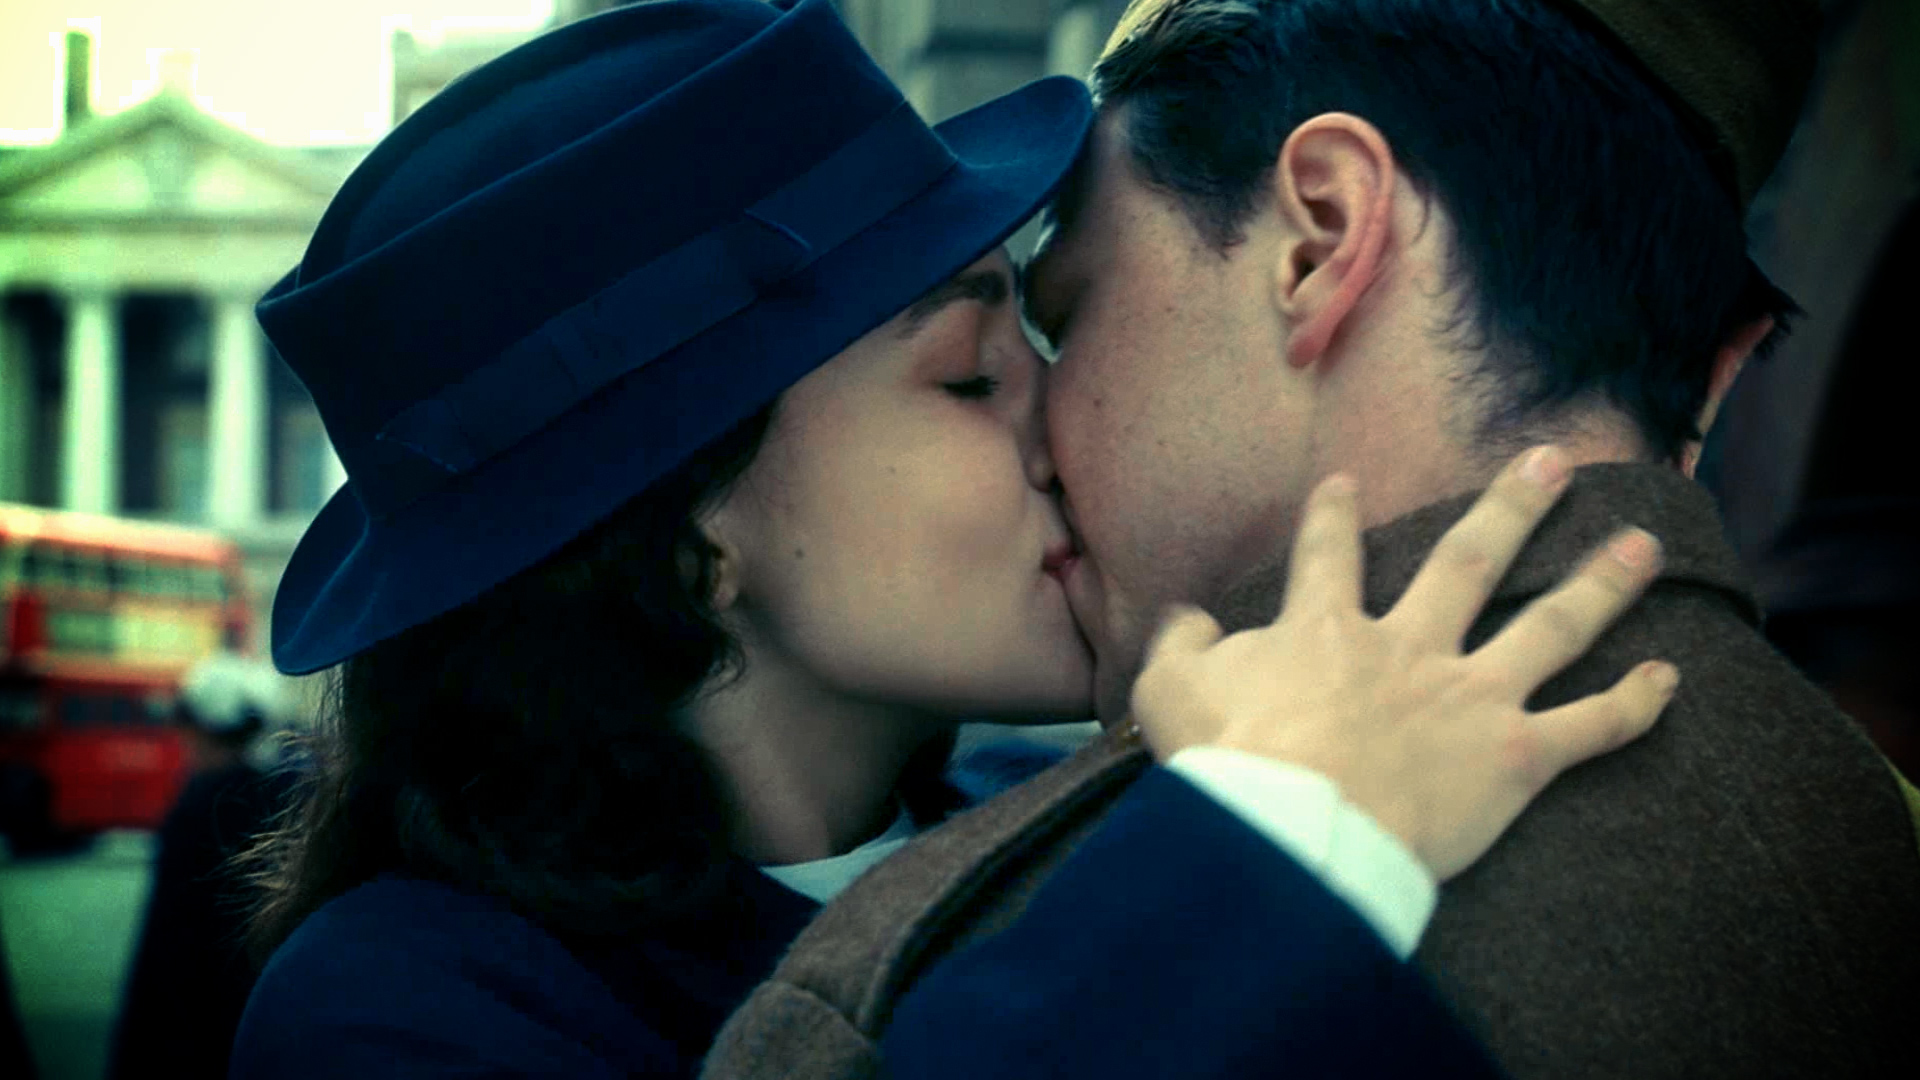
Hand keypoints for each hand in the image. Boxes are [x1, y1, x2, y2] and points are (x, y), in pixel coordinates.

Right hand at [1128, 446, 1676, 880]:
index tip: (1345, 483)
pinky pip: (1588, 729)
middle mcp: (1411, 647)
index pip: (1329, 556)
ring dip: (1600, 584)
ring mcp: (1470, 698)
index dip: (1334, 517)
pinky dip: (1631, 707)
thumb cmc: (1227, 760)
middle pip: (1471, 561)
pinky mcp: (1514, 759)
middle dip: (1514, 507)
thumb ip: (1182, 646)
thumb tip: (1186, 619)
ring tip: (1641, 544)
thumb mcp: (1171, 691)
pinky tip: (1670, 681)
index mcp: (1327, 629)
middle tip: (1552, 461)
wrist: (1293, 827)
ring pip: (1550, 628)